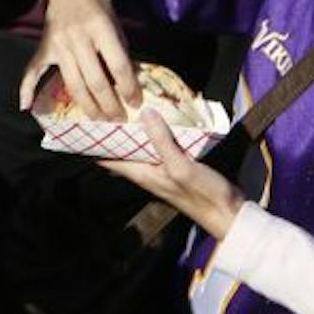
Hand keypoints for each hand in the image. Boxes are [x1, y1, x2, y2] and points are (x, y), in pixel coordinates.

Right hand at [18, 0, 139, 121]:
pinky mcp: (43, 48)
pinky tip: (26, 106)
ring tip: (100, 119)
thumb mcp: (116, 27)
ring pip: (73, 83)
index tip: (136, 103)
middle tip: (119, 118)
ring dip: (88, 106)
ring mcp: (57, 44)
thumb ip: (120, 54)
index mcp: (100, 28)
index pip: (118, 65)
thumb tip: (129, 86)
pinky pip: (32, 71)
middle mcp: (77, 37)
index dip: (129, 87)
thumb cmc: (99, 11)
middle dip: (109, 104)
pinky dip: (26, 89)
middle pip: (95, 80)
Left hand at [100, 111, 245, 239]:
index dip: (93, 139)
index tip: (84, 117)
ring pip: (141, 143)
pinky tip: (161, 115)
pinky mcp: (177, 163)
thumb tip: (145, 112)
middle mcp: (146, 169)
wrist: (229, 213)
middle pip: (122, 146)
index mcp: (140, 172)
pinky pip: (160, 143)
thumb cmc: (203, 194)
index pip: (106, 156)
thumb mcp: (180, 166)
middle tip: (107, 100)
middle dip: (113, 127)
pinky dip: (157, 130)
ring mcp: (161, 166)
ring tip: (129, 101)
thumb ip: (162, 141)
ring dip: (135, 126)